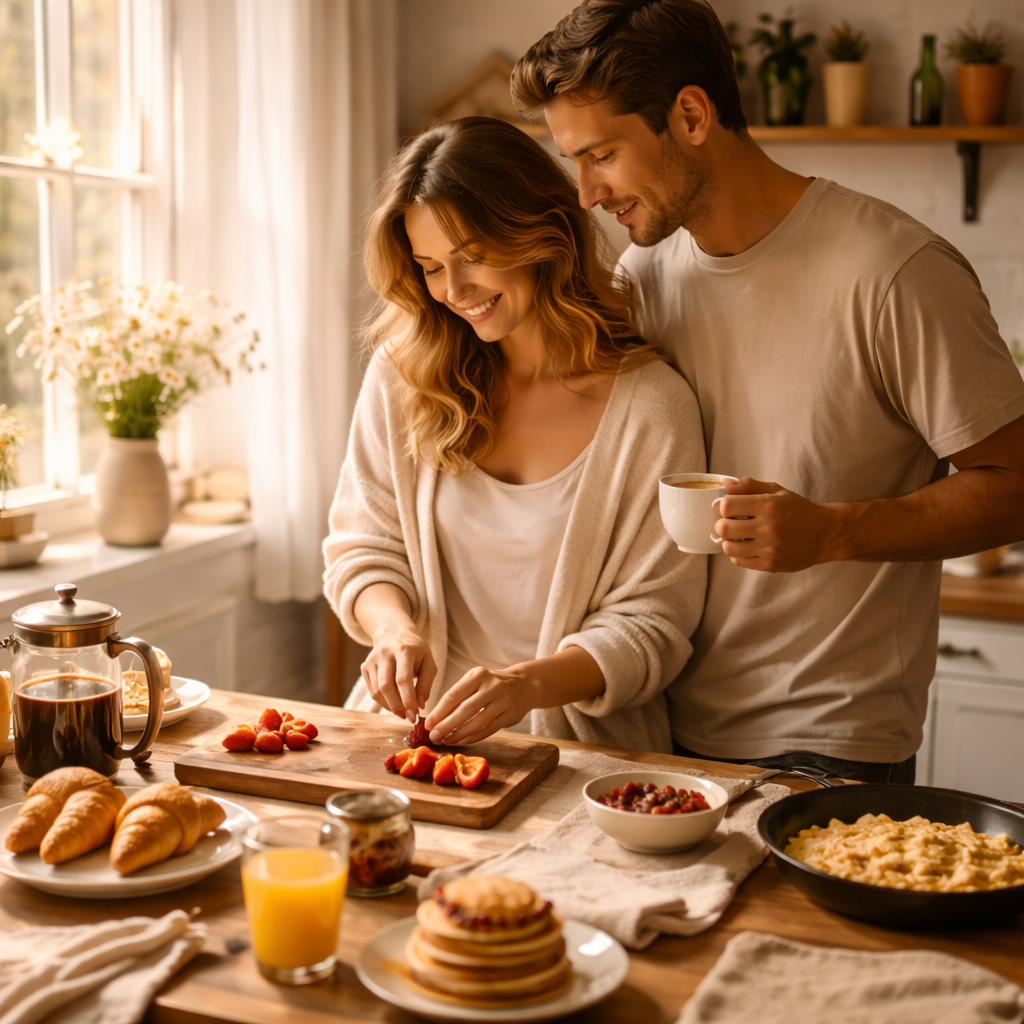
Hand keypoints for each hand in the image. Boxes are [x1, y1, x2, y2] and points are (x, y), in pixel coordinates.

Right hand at [360, 626, 436, 722]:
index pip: (403, 679)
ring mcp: (372, 660)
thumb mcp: (428, 661)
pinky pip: (372, 690)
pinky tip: (393, 704)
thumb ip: (426, 683)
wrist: (394, 634)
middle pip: (386, 686)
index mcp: (403, 650)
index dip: (408, 699)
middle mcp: (384, 654)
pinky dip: (383, 702)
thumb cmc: (416, 650)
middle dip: (397, 706)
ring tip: (402, 712)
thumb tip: (420, 705)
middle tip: (408, 717)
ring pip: (377, 691)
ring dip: (390, 706)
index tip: (414, 714)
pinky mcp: (365, 667)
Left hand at [424, 666, 530, 744]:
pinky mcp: (510, 715)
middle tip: (434, 736)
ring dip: (459, 734)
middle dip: (447, 725)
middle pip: (466, 709)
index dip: (439, 711)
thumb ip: (458, 697)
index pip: (454, 695)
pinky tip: (462, 741)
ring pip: (478, 722)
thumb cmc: (490, 685)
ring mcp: (503, 701)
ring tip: (446, 740)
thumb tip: (436, 718)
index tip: (427, 724)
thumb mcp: (475, 682)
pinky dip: (474, 737)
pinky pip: (489, 729)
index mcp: (478, 675)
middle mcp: (492, 686)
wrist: (524, 685)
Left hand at [714, 477, 843, 571]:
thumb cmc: (799, 511)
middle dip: (722, 524)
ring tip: (737, 536)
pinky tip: (746, 546)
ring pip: (728, 547)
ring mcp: (769, 549)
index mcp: (769, 506)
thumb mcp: (777, 492)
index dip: (723, 506)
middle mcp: (769, 528)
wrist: (825, 535)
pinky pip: (739, 561)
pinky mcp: (770, 565)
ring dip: (728, 541)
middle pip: (724, 528)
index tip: (729, 508)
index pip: (727, 506)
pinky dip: (737, 554)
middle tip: (730, 523)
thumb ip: (750, 486)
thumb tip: (726, 485)